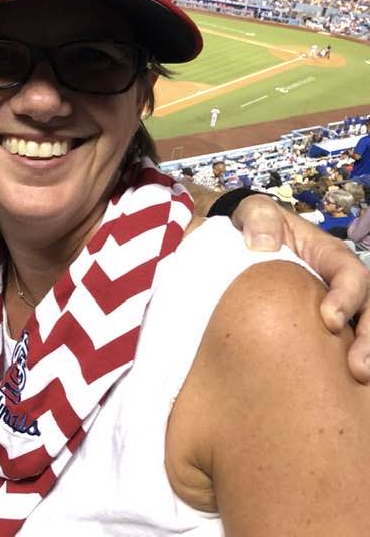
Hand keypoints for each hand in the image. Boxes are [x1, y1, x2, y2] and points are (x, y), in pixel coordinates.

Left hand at [232, 195, 369, 381]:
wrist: (240, 245)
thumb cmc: (254, 225)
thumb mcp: (254, 211)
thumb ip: (259, 219)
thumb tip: (263, 246)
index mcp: (328, 255)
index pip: (351, 274)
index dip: (347, 296)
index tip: (330, 320)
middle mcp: (341, 283)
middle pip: (369, 309)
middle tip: (358, 368)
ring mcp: (337, 306)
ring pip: (363, 329)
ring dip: (367, 354)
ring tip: (358, 378)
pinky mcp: (323, 327)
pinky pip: (344, 344)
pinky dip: (345, 362)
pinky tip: (342, 385)